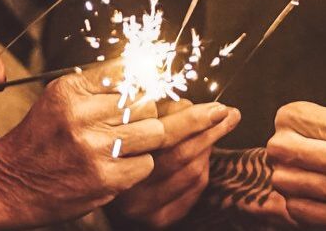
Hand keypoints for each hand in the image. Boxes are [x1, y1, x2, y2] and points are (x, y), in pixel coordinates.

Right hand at [0, 65, 219, 228]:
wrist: (7, 184)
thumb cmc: (38, 141)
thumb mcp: (57, 101)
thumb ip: (97, 86)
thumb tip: (144, 70)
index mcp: (69, 91)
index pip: (126, 72)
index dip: (138, 82)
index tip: (140, 87)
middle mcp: (81, 116)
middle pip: (145, 101)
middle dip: (142, 112)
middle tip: (127, 123)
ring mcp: (95, 149)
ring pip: (154, 131)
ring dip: (145, 138)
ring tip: (125, 144)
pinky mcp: (105, 179)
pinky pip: (147, 163)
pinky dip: (137, 165)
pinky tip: (118, 165)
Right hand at [107, 98, 242, 226]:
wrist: (95, 182)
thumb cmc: (122, 142)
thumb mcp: (132, 119)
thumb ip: (160, 110)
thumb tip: (194, 106)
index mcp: (118, 154)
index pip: (165, 133)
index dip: (196, 118)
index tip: (218, 107)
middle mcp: (129, 185)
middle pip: (182, 153)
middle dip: (212, 131)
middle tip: (229, 115)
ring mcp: (143, 206)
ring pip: (192, 172)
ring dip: (207, 149)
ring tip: (211, 133)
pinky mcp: (158, 220)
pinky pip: (194, 192)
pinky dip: (203, 171)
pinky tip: (201, 157)